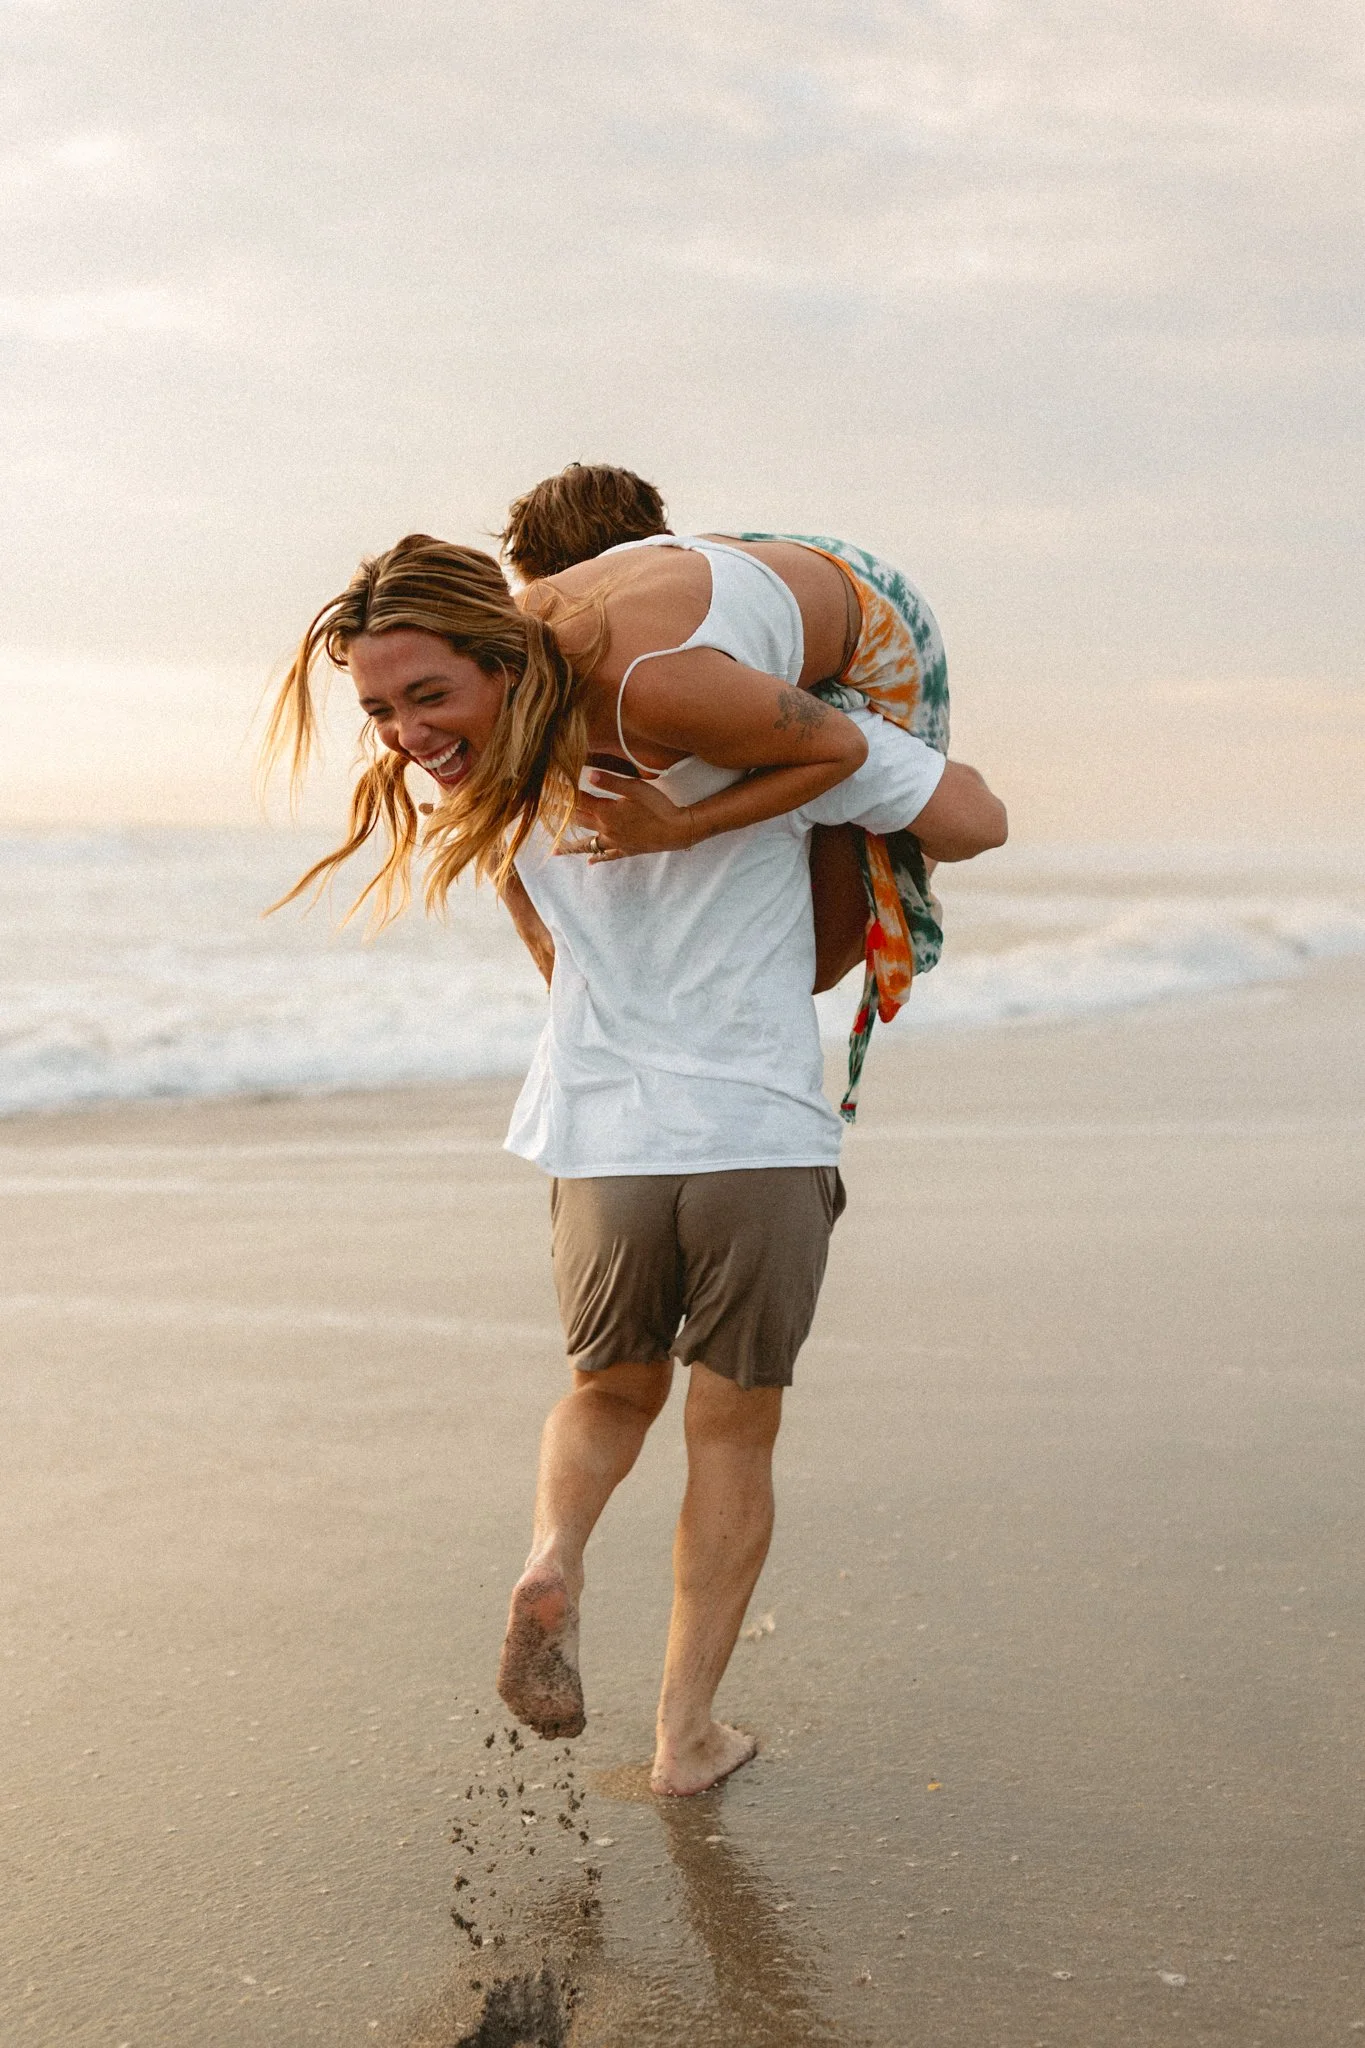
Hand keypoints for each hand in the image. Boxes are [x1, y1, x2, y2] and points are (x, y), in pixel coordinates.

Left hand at [557, 769, 698, 862]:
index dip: (563, 792)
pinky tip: (590, 862)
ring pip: (588, 844)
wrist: (678, 830)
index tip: (547, 788)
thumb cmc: (658, 806)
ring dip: (571, 846)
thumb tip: (587, 772)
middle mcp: (606, 829)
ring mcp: (616, 842)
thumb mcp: (635, 787)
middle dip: (561, 816)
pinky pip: (608, 856)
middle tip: (544, 814)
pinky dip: (598, 858)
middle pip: (578, 821)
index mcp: (606, 812)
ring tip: (555, 851)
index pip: (579, 800)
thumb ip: (611, 781)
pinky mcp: (627, 850)